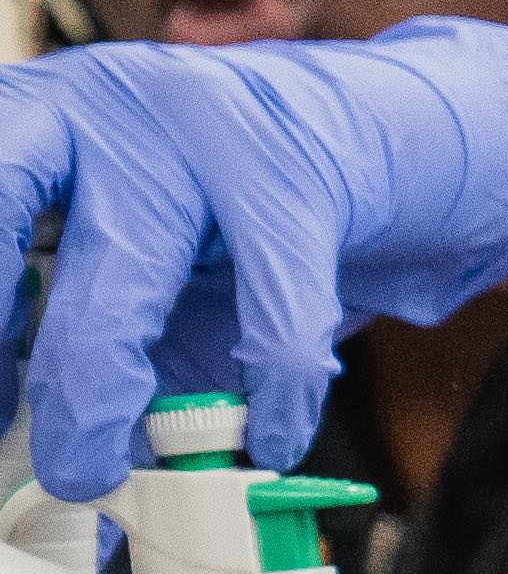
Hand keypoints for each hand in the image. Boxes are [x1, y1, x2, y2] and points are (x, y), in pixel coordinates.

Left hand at [0, 25, 507, 502]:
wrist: (400, 137)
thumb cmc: (244, 207)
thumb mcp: (132, 248)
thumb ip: (69, 322)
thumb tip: (19, 440)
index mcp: (41, 115)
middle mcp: (104, 104)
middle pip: (4, 213)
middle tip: (12, 430)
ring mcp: (203, 130)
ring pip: (123, 275)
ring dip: (95, 396)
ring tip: (92, 469)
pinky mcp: (300, 175)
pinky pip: (271, 313)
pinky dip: (270, 398)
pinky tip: (272, 435)